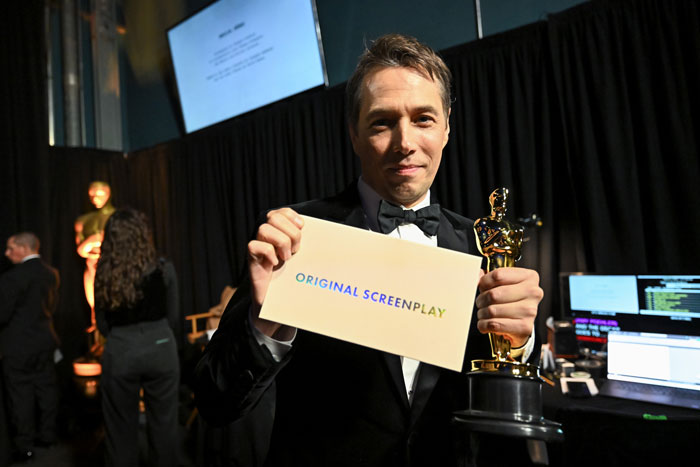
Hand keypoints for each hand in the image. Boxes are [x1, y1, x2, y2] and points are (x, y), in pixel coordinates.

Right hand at [247, 208, 303, 337]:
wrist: (280, 304)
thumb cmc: (294, 279)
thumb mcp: (304, 259)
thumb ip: (310, 246)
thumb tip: (334, 237)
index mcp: (281, 233)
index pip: (282, 212)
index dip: (291, 215)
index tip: (302, 227)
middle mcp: (267, 237)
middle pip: (273, 216)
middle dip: (290, 232)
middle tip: (296, 250)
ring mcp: (259, 247)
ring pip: (264, 228)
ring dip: (280, 242)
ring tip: (287, 258)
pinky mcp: (252, 259)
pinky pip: (254, 245)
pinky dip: (268, 253)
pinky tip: (274, 264)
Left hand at [475, 267, 541, 347]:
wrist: (520, 323)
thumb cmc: (510, 301)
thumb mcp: (501, 284)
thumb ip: (487, 278)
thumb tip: (476, 276)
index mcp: (529, 277)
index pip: (498, 275)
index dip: (484, 282)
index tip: (483, 288)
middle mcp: (533, 292)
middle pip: (494, 294)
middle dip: (481, 300)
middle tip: (481, 303)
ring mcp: (530, 310)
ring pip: (492, 311)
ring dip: (482, 314)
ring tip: (484, 313)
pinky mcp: (525, 326)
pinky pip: (494, 324)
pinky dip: (484, 325)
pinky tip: (486, 323)